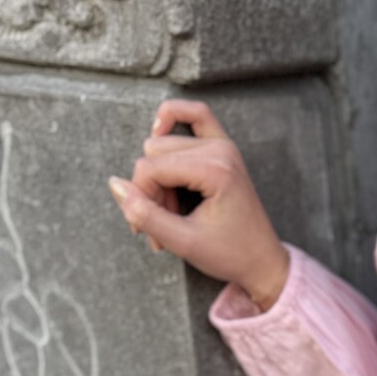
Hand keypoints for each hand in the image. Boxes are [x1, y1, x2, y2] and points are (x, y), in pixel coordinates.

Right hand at [107, 97, 289, 308]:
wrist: (262, 261)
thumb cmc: (230, 254)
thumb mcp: (183, 242)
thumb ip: (145, 215)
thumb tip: (114, 185)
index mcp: (216, 171)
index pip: (149, 168)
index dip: (141, 199)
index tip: (150, 230)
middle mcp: (220, 150)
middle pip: (153, 153)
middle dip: (150, 190)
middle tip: (164, 223)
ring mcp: (223, 145)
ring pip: (162, 145)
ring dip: (159, 177)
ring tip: (172, 211)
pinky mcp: (222, 147)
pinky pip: (193, 114)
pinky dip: (171, 119)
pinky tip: (158, 130)